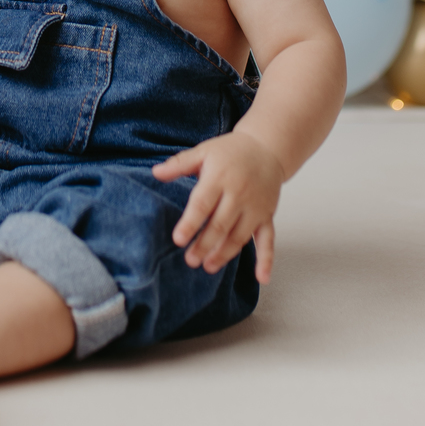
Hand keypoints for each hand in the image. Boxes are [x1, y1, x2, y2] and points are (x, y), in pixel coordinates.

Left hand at [153, 131, 283, 283]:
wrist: (266, 148)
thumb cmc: (231, 151)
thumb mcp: (203, 151)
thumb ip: (179, 164)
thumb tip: (155, 173)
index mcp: (219, 178)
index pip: (203, 204)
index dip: (190, 223)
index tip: (178, 239)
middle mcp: (239, 194)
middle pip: (220, 225)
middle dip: (204, 245)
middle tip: (190, 260)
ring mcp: (255, 207)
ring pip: (239, 236)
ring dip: (224, 254)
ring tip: (208, 266)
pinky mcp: (267, 216)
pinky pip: (268, 240)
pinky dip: (267, 260)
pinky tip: (261, 277)